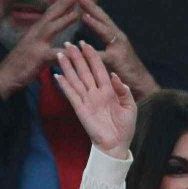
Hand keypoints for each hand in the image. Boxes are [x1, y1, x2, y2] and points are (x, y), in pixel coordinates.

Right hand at [0, 0, 80, 99]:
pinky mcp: (37, 58)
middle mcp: (35, 33)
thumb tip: (53, 29)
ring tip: (77, 13)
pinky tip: (74, 49)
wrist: (5, 76)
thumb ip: (44, 37)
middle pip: (51, 14)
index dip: (61, 0)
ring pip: (50, 29)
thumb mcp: (34, 46)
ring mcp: (35, 45)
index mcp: (36, 30)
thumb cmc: (21, 62)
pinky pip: (53, 55)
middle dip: (63, 2)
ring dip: (63, 20)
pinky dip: (63, 52)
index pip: (50, 12)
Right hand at [54, 41, 135, 158]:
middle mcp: (96, 93)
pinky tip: (57, 75)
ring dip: (68, 67)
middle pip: (85, 71)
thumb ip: (124, 90)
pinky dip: (64, 85)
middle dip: (77, 57)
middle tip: (68, 43)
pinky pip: (71, 94)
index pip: (99, 68)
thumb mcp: (130, 106)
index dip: (92, 56)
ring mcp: (87, 100)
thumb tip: (114, 75)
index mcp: (109, 90)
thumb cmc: (125, 127)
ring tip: (61, 54)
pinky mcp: (81, 109)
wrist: (117, 145)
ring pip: (76, 79)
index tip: (85, 44)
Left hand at [77, 0, 158, 98]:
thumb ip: (99, 50)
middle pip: (103, 18)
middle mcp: (119, 38)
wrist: (143, 87)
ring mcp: (120, 48)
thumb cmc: (126, 74)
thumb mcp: (111, 58)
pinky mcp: (118, 61)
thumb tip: (81, 45)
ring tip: (82, 12)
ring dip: (94, 22)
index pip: (101, 17)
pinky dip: (90, 50)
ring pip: (105, 31)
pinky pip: (101, 55)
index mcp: (116, 37)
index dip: (90, 5)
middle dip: (90, 5)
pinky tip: (82, 45)